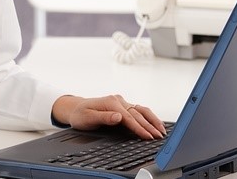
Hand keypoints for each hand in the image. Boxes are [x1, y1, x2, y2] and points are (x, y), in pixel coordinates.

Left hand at [52, 94, 166, 139]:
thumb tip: (119, 117)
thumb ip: (104, 117)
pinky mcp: (123, 106)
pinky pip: (139, 111)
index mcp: (111, 102)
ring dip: (153, 120)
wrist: (75, 108)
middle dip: (150, 126)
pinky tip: (155, 123)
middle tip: (159, 136)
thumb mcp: (88, 118)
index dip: (139, 128)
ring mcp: (122, 102)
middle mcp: (118, 100)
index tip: (148, 136)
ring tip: (162, 130)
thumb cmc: (80, 115)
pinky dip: (148, 117)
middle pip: (138, 114)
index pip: (129, 117)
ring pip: (141, 110)